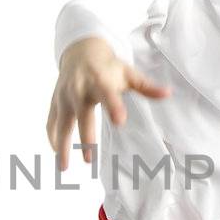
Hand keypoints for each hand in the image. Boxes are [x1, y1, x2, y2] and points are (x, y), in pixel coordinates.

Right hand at [47, 36, 170, 170]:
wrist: (80, 51)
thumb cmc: (108, 67)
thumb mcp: (128, 73)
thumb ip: (146, 87)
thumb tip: (168, 93)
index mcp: (100, 81)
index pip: (107, 94)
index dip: (113, 107)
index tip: (119, 121)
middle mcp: (79, 89)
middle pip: (82, 116)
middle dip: (85, 137)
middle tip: (89, 161)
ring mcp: (64, 97)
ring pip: (61, 123)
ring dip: (62, 146)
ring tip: (64, 168)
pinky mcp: (55, 102)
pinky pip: (51, 123)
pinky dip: (53, 138)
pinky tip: (58, 153)